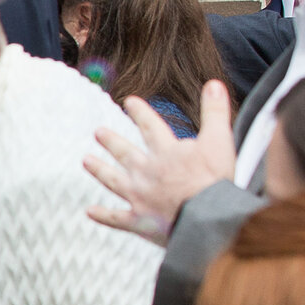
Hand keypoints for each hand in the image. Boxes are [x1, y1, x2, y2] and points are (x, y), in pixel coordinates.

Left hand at [84, 84, 236, 244]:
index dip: (140, 112)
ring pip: (113, 180)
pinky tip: (89, 212)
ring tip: (86, 161)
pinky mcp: (138, 221)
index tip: (128, 101)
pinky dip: (103, 215)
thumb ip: (215, 112)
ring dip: (99, 170)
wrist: (206, 218)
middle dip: (111, 141)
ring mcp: (139, 197)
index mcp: (165, 152)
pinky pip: (116, 218)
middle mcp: (147, 172)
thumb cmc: (215, 180)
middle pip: (125, 153)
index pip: (150, 126)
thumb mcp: (219, 140)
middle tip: (97, 132)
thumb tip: (214, 83)